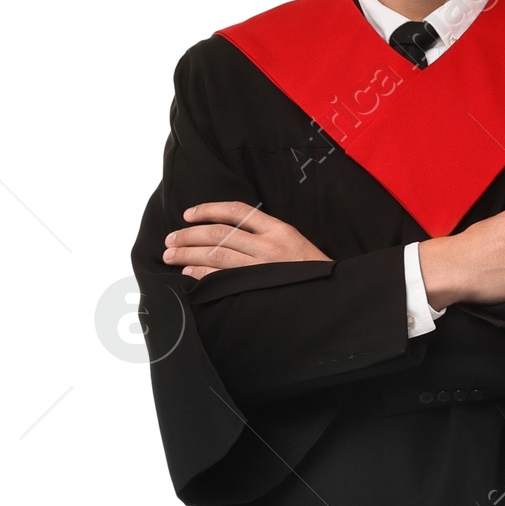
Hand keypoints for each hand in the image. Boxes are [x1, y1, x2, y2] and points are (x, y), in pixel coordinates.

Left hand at [163, 201, 330, 277]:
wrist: (335, 296)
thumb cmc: (313, 273)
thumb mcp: (295, 245)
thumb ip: (266, 237)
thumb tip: (228, 238)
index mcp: (279, 229)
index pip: (236, 211)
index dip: (208, 210)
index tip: (188, 214)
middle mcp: (270, 245)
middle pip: (219, 234)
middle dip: (189, 235)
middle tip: (169, 240)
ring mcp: (264, 267)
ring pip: (217, 255)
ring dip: (188, 255)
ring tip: (170, 256)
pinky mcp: (259, 287)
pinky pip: (223, 279)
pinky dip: (202, 276)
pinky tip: (188, 275)